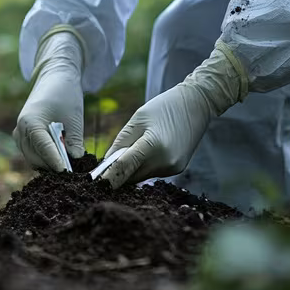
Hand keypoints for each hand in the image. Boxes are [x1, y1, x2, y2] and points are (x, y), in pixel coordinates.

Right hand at [14, 27, 85, 172]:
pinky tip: (61, 157)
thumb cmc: (65, 94)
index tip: (67, 172)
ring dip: (49, 163)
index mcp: (30, 122)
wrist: (55, 78)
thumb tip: (76, 159)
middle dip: (53, 165)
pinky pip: (33, 154)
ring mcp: (19, 135)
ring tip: (69, 165)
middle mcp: (20, 130)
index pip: (43, 148)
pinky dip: (46, 158)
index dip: (56, 161)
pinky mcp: (24, 137)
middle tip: (73, 171)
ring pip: (34, 159)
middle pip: (36, 158)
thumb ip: (74, 140)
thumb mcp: (74, 117)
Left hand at [92, 41, 247, 187]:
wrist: (197, 105)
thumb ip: (121, 142)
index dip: (107, 178)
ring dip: (131, 169)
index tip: (92, 184)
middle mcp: (164, 162)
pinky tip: (147, 151)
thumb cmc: (164, 107)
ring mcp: (172, 167)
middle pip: (131, 176)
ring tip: (131, 150)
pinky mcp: (177, 169)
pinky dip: (144, 166)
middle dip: (117, 173)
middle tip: (105, 166)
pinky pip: (152, 172)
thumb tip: (106, 164)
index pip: (123, 168)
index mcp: (153, 146)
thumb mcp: (138, 119)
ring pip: (141, 175)